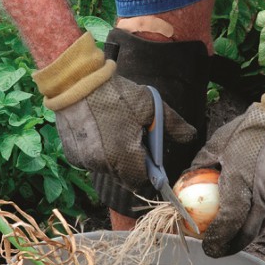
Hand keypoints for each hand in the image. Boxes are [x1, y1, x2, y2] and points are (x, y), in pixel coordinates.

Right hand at [34, 33, 195, 189]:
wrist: (76, 82)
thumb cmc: (115, 93)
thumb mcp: (150, 105)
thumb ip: (173, 125)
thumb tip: (191, 137)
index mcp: (124, 155)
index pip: (140, 182)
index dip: (148, 174)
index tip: (150, 161)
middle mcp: (103, 164)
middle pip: (123, 177)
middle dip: (131, 164)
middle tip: (132, 139)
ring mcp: (85, 161)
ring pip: (107, 169)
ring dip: (114, 159)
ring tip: (115, 132)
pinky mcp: (72, 156)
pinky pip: (91, 162)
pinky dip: (97, 154)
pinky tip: (98, 133)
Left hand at [189, 76, 264, 256]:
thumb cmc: (251, 129)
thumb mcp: (218, 143)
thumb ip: (200, 164)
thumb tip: (185, 180)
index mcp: (241, 181)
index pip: (229, 221)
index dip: (217, 238)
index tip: (206, 245)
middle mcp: (262, 194)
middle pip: (247, 233)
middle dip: (230, 246)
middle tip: (215, 250)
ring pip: (260, 227)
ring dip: (243, 237)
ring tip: (227, 240)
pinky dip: (255, 224)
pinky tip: (244, 223)